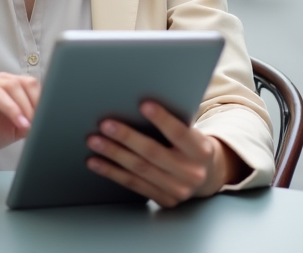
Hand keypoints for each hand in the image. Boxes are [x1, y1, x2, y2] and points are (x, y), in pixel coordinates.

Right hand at [0, 73, 39, 174]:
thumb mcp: (16, 128)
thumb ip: (30, 121)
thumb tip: (48, 118)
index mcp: (9, 87)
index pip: (32, 85)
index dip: (43, 99)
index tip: (50, 116)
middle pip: (24, 82)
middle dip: (36, 102)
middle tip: (40, 121)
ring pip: (11, 85)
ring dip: (24, 106)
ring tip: (28, 125)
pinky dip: (10, 108)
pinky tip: (18, 121)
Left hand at [84, 101, 243, 207]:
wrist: (208, 175)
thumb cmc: (192, 145)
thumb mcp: (192, 133)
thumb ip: (174, 123)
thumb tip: (138, 103)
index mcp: (201, 151)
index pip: (180, 133)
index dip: (162, 119)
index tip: (143, 104)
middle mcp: (191, 173)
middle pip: (153, 153)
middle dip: (126, 138)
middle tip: (105, 124)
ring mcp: (177, 190)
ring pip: (139, 170)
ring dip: (113, 154)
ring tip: (94, 141)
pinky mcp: (163, 200)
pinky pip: (133, 184)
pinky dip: (112, 172)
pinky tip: (96, 162)